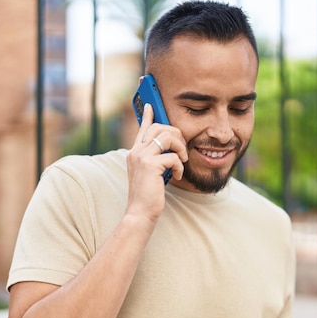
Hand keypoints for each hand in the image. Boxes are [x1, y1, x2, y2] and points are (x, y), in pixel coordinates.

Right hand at [126, 104, 187, 221]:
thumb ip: (155, 159)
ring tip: (182, 161)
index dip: (147, 115)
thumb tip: (169, 150)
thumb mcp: (149, 174)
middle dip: (176, 134)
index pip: (142, 128)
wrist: (140, 212)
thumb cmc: (147, 195)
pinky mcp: (150, 165)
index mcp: (135, 152)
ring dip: (180, 148)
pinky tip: (177, 176)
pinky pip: (173, 156)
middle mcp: (136, 151)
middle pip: (159, 127)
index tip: (150, 105)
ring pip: (167, 136)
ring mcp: (141, 157)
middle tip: (182, 150)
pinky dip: (179, 166)